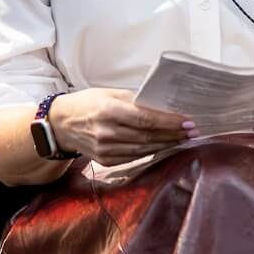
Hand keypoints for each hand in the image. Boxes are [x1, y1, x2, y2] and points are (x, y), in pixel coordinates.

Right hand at [49, 88, 193, 164]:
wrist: (60, 124)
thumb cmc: (88, 103)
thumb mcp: (109, 94)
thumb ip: (135, 100)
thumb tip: (164, 105)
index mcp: (108, 111)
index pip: (146, 119)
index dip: (169, 122)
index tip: (188, 121)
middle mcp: (106, 133)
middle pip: (148, 136)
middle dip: (173, 134)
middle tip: (192, 131)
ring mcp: (105, 149)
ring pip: (144, 149)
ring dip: (167, 144)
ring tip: (183, 138)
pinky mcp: (105, 160)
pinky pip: (134, 157)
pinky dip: (152, 151)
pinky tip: (164, 146)